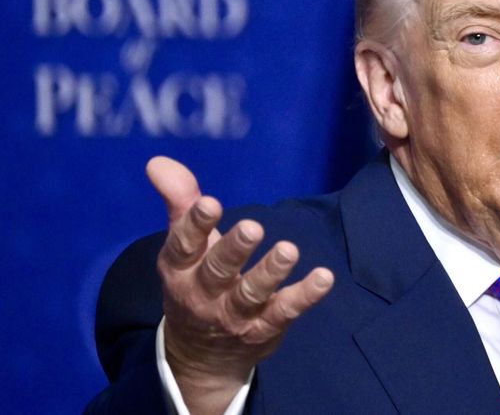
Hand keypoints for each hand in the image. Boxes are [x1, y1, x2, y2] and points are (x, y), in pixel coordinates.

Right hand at [148, 156, 333, 414]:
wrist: (202, 356)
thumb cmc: (196, 281)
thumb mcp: (184, 246)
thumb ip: (180, 202)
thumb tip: (158, 161)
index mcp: (180, 270)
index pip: (184, 247)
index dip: (195, 225)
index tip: (210, 202)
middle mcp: (204, 294)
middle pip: (218, 271)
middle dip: (234, 250)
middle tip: (253, 227)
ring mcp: (235, 315)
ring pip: (251, 294)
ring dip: (270, 272)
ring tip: (288, 250)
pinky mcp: (265, 327)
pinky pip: (285, 311)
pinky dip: (305, 296)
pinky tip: (323, 277)